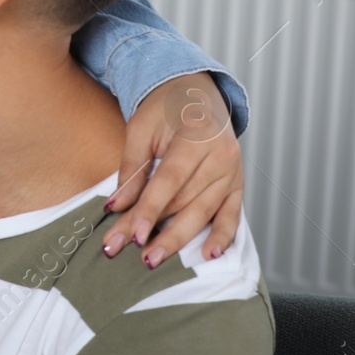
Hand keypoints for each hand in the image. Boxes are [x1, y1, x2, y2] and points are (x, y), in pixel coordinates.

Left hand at [104, 73, 243, 266]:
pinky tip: (210, 255)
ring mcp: (232, 172)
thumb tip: (116, 206)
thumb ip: (132, 168)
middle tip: (136, 257)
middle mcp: (220, 156)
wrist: (196, 94)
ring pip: (205, 212)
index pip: (170, 181)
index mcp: (196, 137)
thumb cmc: (164, 110)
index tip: (133, 235)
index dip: (151, 209)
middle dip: (160, 232)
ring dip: (181, 240)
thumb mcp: (140, 129)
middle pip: (186, 201)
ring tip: (155, 259)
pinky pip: (233, 214)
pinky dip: (224, 236)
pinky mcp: (237, 185)